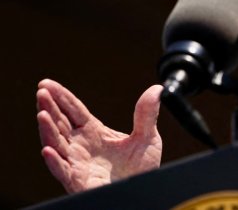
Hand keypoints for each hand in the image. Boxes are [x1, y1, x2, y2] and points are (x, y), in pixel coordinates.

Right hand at [36, 79, 162, 192]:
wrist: (142, 192)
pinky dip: (54, 161)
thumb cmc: (141, 169)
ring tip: (42, 114)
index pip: (73, 110)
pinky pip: (63, 171)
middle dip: (49, 108)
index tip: (47, 84)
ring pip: (56, 145)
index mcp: (94, 132)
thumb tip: (157, 89)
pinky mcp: (78, 181)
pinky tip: (47, 150)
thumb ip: (147, 115)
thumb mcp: (147, 138)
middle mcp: (81, 146)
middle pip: (61, 123)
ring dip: (47, 130)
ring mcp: (78, 163)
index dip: (60, 97)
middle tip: (41, 92)